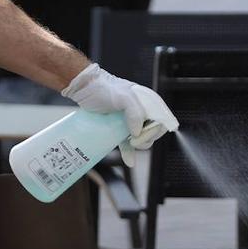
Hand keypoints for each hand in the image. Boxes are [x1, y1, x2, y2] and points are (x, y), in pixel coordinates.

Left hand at [62, 64, 179, 166]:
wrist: (84, 89)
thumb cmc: (103, 88)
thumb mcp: (122, 96)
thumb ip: (134, 112)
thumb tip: (137, 132)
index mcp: (149, 101)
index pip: (163, 121)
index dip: (155, 131)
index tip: (140, 135)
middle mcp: (143, 110)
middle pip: (153, 132)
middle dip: (145, 139)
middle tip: (132, 139)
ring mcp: (131, 119)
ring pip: (141, 139)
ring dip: (137, 145)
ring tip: (127, 142)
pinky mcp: (120, 127)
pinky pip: (129, 142)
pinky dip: (130, 152)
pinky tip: (129, 160)